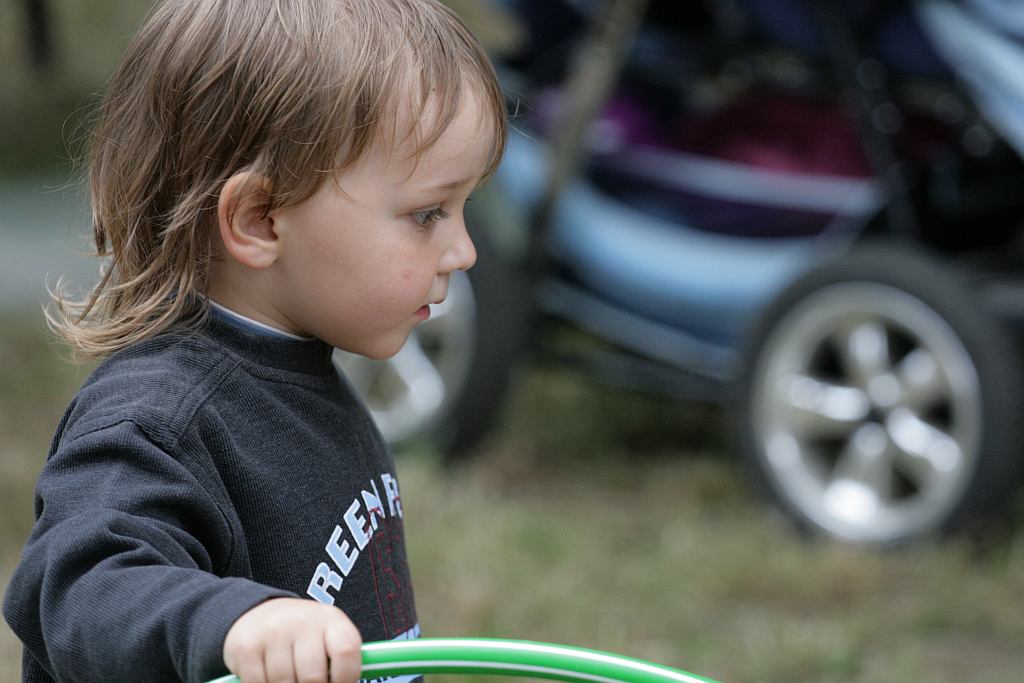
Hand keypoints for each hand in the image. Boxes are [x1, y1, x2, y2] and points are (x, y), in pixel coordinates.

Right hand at [223, 597, 362, 682]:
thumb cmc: (303, 636)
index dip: (346, 679)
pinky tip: (269, 678)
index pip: (346, 651)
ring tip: (290, 678)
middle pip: (313, 677)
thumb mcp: (326, 639)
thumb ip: (337, 662)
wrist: (260, 614)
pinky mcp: (247, 646)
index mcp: (331, 619)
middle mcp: (302, 621)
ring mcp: (273, 631)